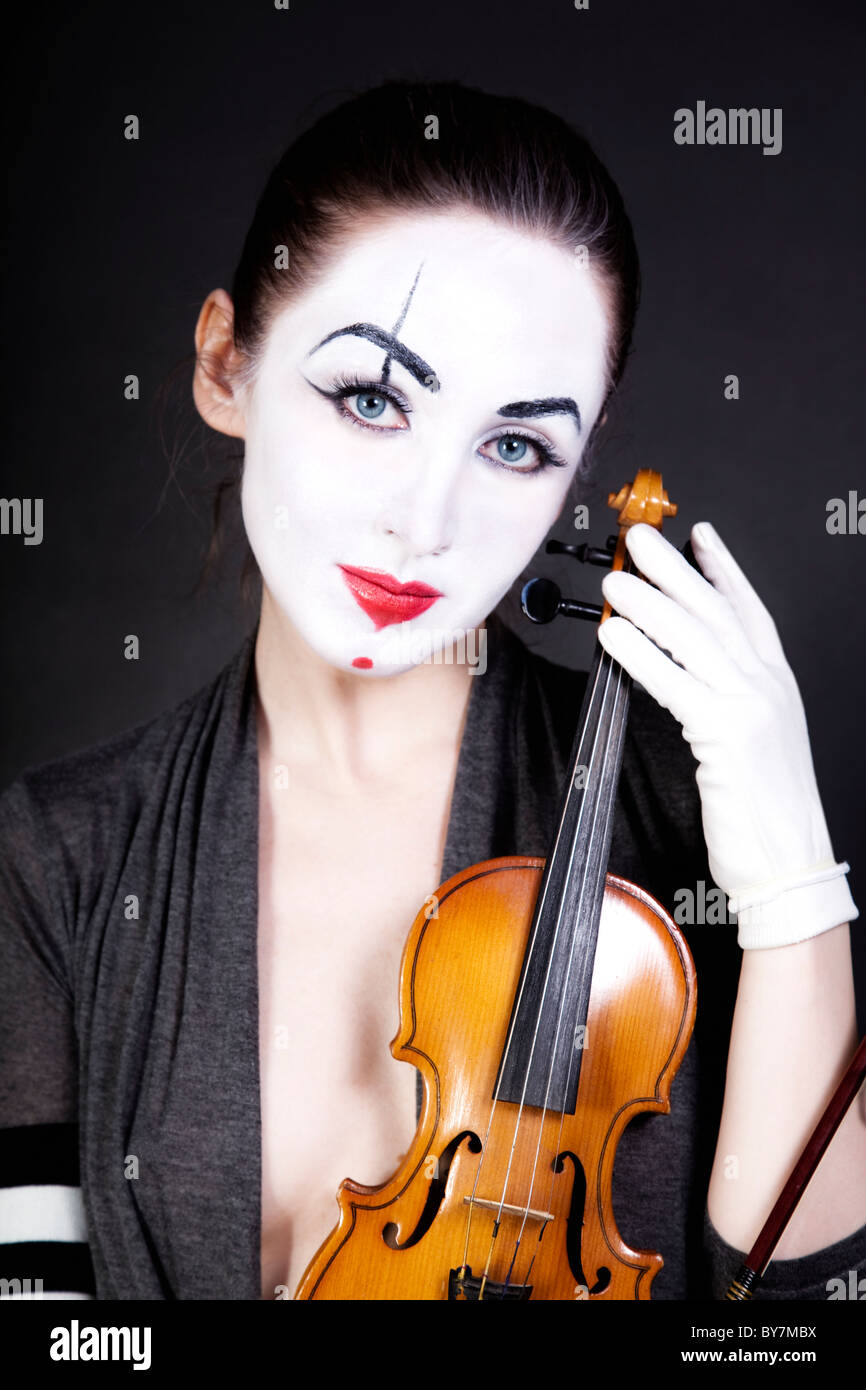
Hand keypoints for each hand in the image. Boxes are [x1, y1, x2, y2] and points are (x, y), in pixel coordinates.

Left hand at [597, 521, 857, 947]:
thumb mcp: (751, 745)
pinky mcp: (728, 735)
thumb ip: (724, 703)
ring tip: (617, 579)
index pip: (748, 610)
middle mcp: (767, 688)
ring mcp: (751, 708)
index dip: (721, 568)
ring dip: (651, 603)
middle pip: (716, 612)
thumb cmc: (765, 814)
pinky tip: (616, 636)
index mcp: (775, 686)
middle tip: (641, 537)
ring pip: (697, 639)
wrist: (789, 866)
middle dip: (676, 569)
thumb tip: (688, 674)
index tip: (697, 535)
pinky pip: (677, 684)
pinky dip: (643, 655)